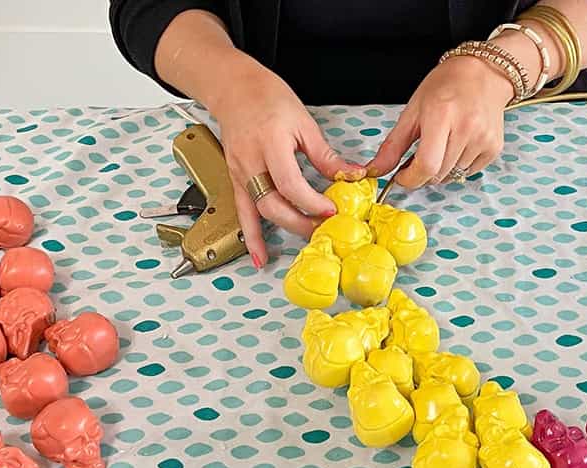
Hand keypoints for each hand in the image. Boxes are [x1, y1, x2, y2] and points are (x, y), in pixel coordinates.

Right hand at [208, 55, 364, 266]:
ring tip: (309, 238)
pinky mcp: (237, 181)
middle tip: (327, 228)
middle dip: (302, 222)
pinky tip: (260, 258)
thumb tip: (352, 176)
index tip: (333, 210)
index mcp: (269, 144)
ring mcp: (240, 174)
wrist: (234, 90)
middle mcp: (250, 162)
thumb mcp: (304, 123)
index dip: (312, 202)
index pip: (290, 184)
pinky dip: (252, 238)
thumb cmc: (268, 99)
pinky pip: (244, 214)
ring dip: (286, 229)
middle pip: (274, 204)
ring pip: (261, 212)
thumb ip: (325, 156)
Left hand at [370, 55, 511, 187]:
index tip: (402, 176)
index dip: (410, 178)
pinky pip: (469, 172)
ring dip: (442, 169)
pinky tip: (459, 144)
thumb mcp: (413, 110)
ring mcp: (483, 139)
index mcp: (441, 115)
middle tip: (421, 154)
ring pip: (453, 176)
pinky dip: (459, 166)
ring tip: (443, 143)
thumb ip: (393, 144)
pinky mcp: (494, 147)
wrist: (483, 73)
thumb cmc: (446, 86)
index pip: (427, 165)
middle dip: (423, 173)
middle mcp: (466, 128)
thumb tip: (376, 170)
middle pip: (438, 174)